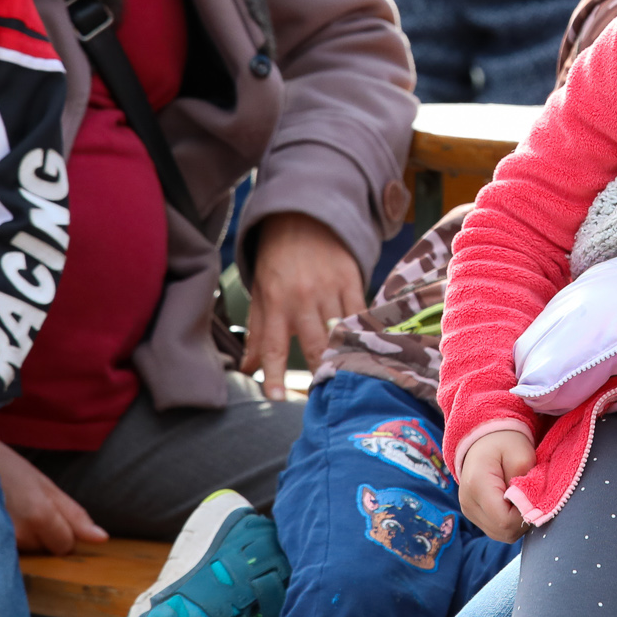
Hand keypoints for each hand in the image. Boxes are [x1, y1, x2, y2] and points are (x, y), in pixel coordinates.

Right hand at [0, 442, 108, 555]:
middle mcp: (20, 535)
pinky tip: (1, 524)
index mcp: (40, 516)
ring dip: (25, 539)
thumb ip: (75, 515)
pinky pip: (9, 555)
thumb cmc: (10, 470)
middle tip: (26, 510)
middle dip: (43, 536)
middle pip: (46, 551)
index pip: (65, 547)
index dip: (63, 533)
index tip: (48, 515)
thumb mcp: (46, 486)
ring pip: (28, 553)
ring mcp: (0, 543)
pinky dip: (9, 542)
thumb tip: (102, 539)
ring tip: (12, 515)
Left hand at [242, 212, 368, 400]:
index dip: (275, 374)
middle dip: (321, 372)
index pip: (274, 346)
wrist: (302, 217)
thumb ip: (257, 333)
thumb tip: (247, 369)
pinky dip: (364, 333)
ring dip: (346, 357)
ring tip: (351, 381)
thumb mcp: (260, 293)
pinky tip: (369, 350)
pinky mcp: (352, 280)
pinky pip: (361, 314)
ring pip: (341, 333)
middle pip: (315, 345)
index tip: (277, 398)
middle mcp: (302, 298)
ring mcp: (329, 289)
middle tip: (326, 397)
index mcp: (275, 302)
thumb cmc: (276, 261)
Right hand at [456, 429, 535, 542]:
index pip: (505, 520)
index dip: (525, 514)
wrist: (484, 439)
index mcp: (477, 485)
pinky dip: (510, 522)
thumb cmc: (505, 443)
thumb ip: (527, 481)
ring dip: (517, 523)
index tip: (535, 497)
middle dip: (523, 520)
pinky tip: (514, 504)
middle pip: (503, 531)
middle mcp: (468, 502)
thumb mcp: (521, 453)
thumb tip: (529, 507)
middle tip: (531, 497)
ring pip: (501, 534)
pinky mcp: (473, 514)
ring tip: (522, 499)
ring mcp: (468, 510)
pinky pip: (497, 530)